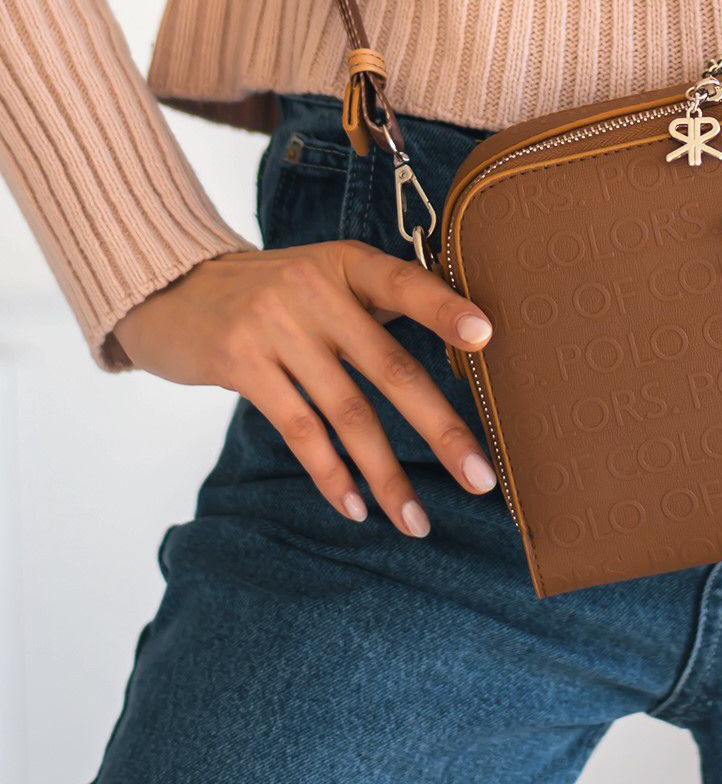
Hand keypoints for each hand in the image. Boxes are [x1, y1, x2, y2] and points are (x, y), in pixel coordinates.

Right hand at [112, 242, 496, 536]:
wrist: (173, 289)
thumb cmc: (269, 290)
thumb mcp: (323, 275)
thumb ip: (374, 301)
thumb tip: (460, 338)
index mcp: (346, 262)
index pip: (404, 283)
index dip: (443, 309)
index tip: (487, 336)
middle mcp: (315, 290)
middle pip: (389, 366)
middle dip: (439, 428)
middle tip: (479, 476)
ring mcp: (276, 328)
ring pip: (347, 412)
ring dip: (386, 474)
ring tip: (416, 520)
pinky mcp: (242, 364)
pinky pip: (299, 429)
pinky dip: (331, 473)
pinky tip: (356, 506)